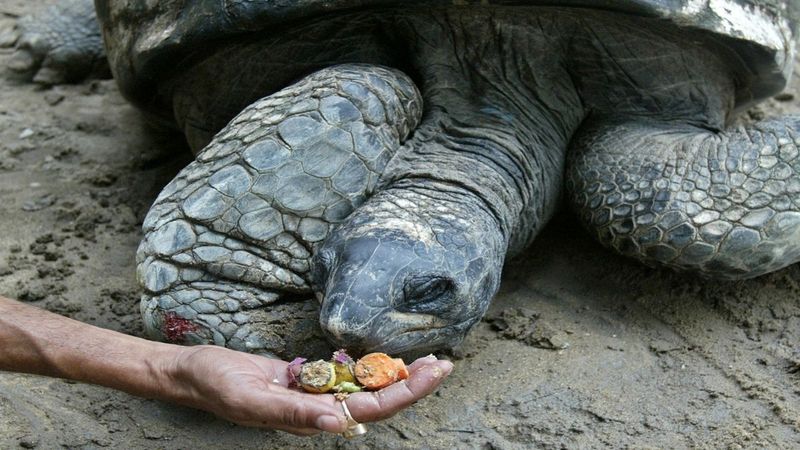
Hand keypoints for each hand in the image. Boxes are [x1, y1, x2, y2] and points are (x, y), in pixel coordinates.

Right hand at [163, 345, 453, 434]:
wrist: (197, 372)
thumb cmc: (219, 386)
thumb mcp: (253, 400)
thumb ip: (295, 414)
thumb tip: (342, 424)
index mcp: (312, 419)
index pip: (370, 408)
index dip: (405, 393)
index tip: (433, 373)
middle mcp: (319, 409)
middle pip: (377, 399)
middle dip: (413, 383)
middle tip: (444, 363)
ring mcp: (314, 394)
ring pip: (364, 387)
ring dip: (395, 375)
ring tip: (427, 360)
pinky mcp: (307, 379)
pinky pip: (343, 375)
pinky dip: (366, 366)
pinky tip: (382, 359)